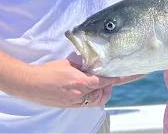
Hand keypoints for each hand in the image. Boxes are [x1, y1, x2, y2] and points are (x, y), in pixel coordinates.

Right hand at [8, 59, 125, 107]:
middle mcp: (81, 95)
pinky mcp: (70, 106)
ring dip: (100, 92)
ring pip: (97, 99)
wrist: (28, 84)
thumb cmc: (47, 71)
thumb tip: (95, 60)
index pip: (109, 79)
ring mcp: (75, 102)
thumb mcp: (69, 64)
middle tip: (107, 76)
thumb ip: (84, 63)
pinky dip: (90, 96)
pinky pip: (87, 103)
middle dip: (109, 86)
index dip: (125, 76)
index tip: (138, 73)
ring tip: (94, 82)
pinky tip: (83, 88)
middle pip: (105, 92)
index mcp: (83, 82)